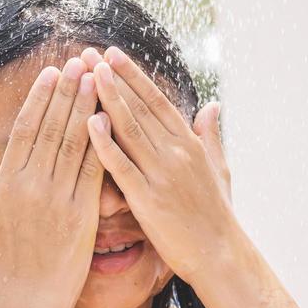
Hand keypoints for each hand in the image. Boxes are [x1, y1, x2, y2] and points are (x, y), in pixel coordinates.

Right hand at [0, 57, 103, 305]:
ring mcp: (59, 199)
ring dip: (87, 108)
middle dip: (67, 92)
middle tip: (81, 62)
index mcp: (7, 184)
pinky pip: (94, 171)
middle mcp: (32, 186)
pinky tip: (111, 119)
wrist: (30, 301)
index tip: (52, 74)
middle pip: (52, 128)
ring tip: (98, 80)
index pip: (26, 130)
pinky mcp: (83, 214)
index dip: (40, 99)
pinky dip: (102, 143)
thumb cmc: (5, 266)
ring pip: (75, 143)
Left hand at [80, 45, 236, 282]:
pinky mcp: (148, 199)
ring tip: (88, 74)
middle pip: (140, 107)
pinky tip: (89, 122)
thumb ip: (210, 135)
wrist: (219, 254)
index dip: (133, 75)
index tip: (113, 54)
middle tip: (90, 53)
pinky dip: (105, 143)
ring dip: (107, 99)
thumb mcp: (219, 168)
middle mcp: (176, 153)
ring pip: (130, 129)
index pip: (157, 100)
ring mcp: (161, 175)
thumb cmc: (217, 213)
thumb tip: (212, 105)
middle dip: (113, 78)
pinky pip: (122, 166)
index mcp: (190, 144)